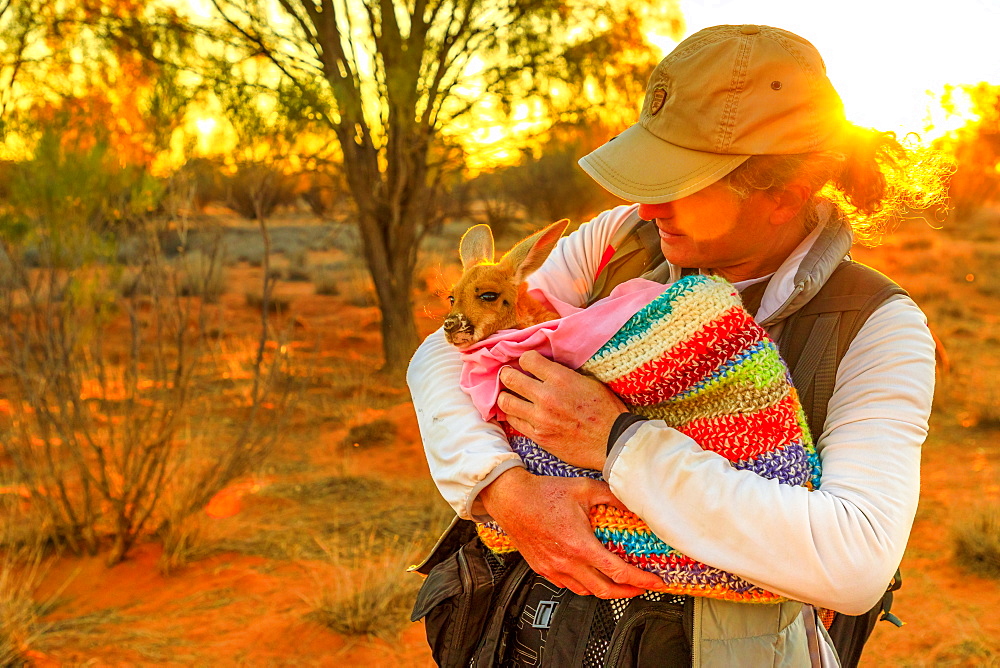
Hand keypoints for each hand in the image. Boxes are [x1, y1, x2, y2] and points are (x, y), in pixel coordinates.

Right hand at [479, 467, 663, 597]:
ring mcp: (553, 568)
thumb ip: (611, 496)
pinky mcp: (543, 568)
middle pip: (605, 590)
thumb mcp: (584, 488)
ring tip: (617, 584)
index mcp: (580, 545)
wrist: (511, 499)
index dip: (640, 580)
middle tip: (641, 588)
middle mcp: (567, 562)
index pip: (618, 572)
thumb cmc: (542, 493)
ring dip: (605, 591)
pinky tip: (589, 576)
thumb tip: (632, 502)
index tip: (653, 581)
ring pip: (586, 591)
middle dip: (628, 593)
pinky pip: (567, 585)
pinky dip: (584, 585)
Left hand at [499, 350, 625, 469]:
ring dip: (505, 396)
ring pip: (505, 402)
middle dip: (507, 374)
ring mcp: (540, 418)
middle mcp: (546, 396)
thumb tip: (546, 368)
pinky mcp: (538, 436)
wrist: (613, 442)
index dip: (525, 360)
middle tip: (509, 376)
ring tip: (509, 395)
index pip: (527, 359)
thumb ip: (564, 374)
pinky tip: (518, 412)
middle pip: (509, 378)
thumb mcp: (589, 381)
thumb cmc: (606, 410)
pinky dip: (513, 415)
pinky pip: (514, 422)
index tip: (527, 364)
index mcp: (560, 378)